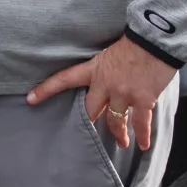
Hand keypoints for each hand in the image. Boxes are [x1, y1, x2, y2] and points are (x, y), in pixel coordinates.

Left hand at [28, 35, 176, 150]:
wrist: (155, 41)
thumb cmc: (133, 43)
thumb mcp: (109, 53)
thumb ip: (103, 68)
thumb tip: (104, 78)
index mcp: (94, 69)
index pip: (64, 79)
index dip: (46, 90)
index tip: (31, 100)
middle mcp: (105, 84)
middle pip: (90, 109)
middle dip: (87, 122)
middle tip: (84, 133)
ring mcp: (124, 94)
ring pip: (115, 120)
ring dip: (118, 134)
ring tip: (121, 143)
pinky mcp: (143, 100)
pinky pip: (141, 122)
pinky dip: (143, 135)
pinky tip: (143, 145)